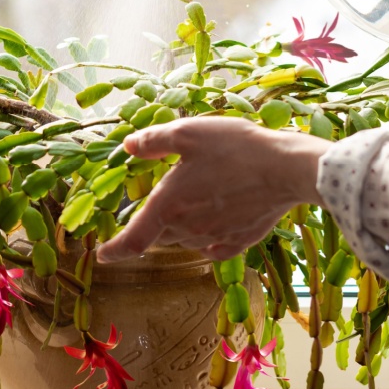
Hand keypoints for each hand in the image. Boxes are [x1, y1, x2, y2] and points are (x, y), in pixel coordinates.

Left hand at [96, 118, 332, 262]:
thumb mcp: (189, 132)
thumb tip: (128, 146)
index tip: (101, 255)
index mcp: (168, 205)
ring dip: (181, 228)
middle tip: (161, 203)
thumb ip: (154, 141)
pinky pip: (214, 248)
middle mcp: (188, 228)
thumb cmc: (236, 148)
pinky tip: (214, 226)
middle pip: (159, 237)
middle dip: (153, 226)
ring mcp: (215, 237)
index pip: (132, 240)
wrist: (287, 169)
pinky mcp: (239, 241)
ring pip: (186, 241)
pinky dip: (207, 240)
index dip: (113, 251)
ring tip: (195, 201)